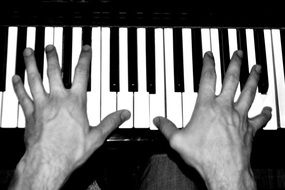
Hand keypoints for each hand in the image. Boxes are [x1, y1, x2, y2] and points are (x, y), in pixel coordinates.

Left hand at [10, 45, 129, 189]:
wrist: (49, 161)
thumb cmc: (71, 150)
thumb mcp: (97, 136)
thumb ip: (111, 122)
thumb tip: (124, 114)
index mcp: (75, 102)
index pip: (82, 74)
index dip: (84, 58)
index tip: (85, 48)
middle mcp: (57, 99)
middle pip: (54, 72)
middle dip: (52, 57)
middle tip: (50, 46)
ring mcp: (41, 105)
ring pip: (34, 79)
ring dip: (31, 64)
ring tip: (29, 52)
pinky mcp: (30, 114)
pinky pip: (22, 96)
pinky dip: (18, 86)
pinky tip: (14, 78)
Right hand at [154, 51, 271, 188]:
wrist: (223, 169)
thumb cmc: (203, 155)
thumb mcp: (177, 140)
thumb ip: (167, 127)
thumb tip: (157, 120)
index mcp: (207, 107)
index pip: (208, 78)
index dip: (209, 64)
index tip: (210, 55)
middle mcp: (225, 108)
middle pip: (232, 80)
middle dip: (236, 64)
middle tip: (239, 53)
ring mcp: (239, 117)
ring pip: (249, 92)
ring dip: (253, 79)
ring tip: (257, 68)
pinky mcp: (249, 129)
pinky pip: (260, 118)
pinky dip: (265, 113)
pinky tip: (268, 109)